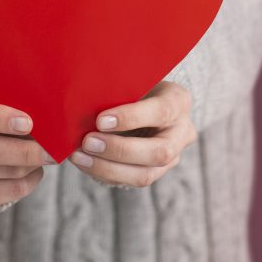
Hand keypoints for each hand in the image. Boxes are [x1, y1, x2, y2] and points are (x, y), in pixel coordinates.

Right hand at [0, 81, 56, 211]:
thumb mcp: (2, 91)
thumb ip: (18, 100)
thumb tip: (49, 120)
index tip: (28, 123)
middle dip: (24, 152)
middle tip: (53, 150)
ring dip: (30, 165)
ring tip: (44, 153)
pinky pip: (5, 193)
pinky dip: (28, 181)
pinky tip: (33, 169)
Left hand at [68, 81, 196, 187]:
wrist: (145, 102)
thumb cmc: (135, 87)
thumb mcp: (133, 81)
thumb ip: (119, 91)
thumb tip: (83, 101)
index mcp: (178, 102)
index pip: (160, 111)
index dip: (131, 118)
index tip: (100, 120)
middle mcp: (181, 133)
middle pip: (158, 152)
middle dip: (119, 150)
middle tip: (88, 142)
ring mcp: (172, 157)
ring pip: (144, 175)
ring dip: (107, 168)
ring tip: (79, 157)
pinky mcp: (155, 172)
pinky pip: (130, 181)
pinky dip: (103, 173)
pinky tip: (83, 162)